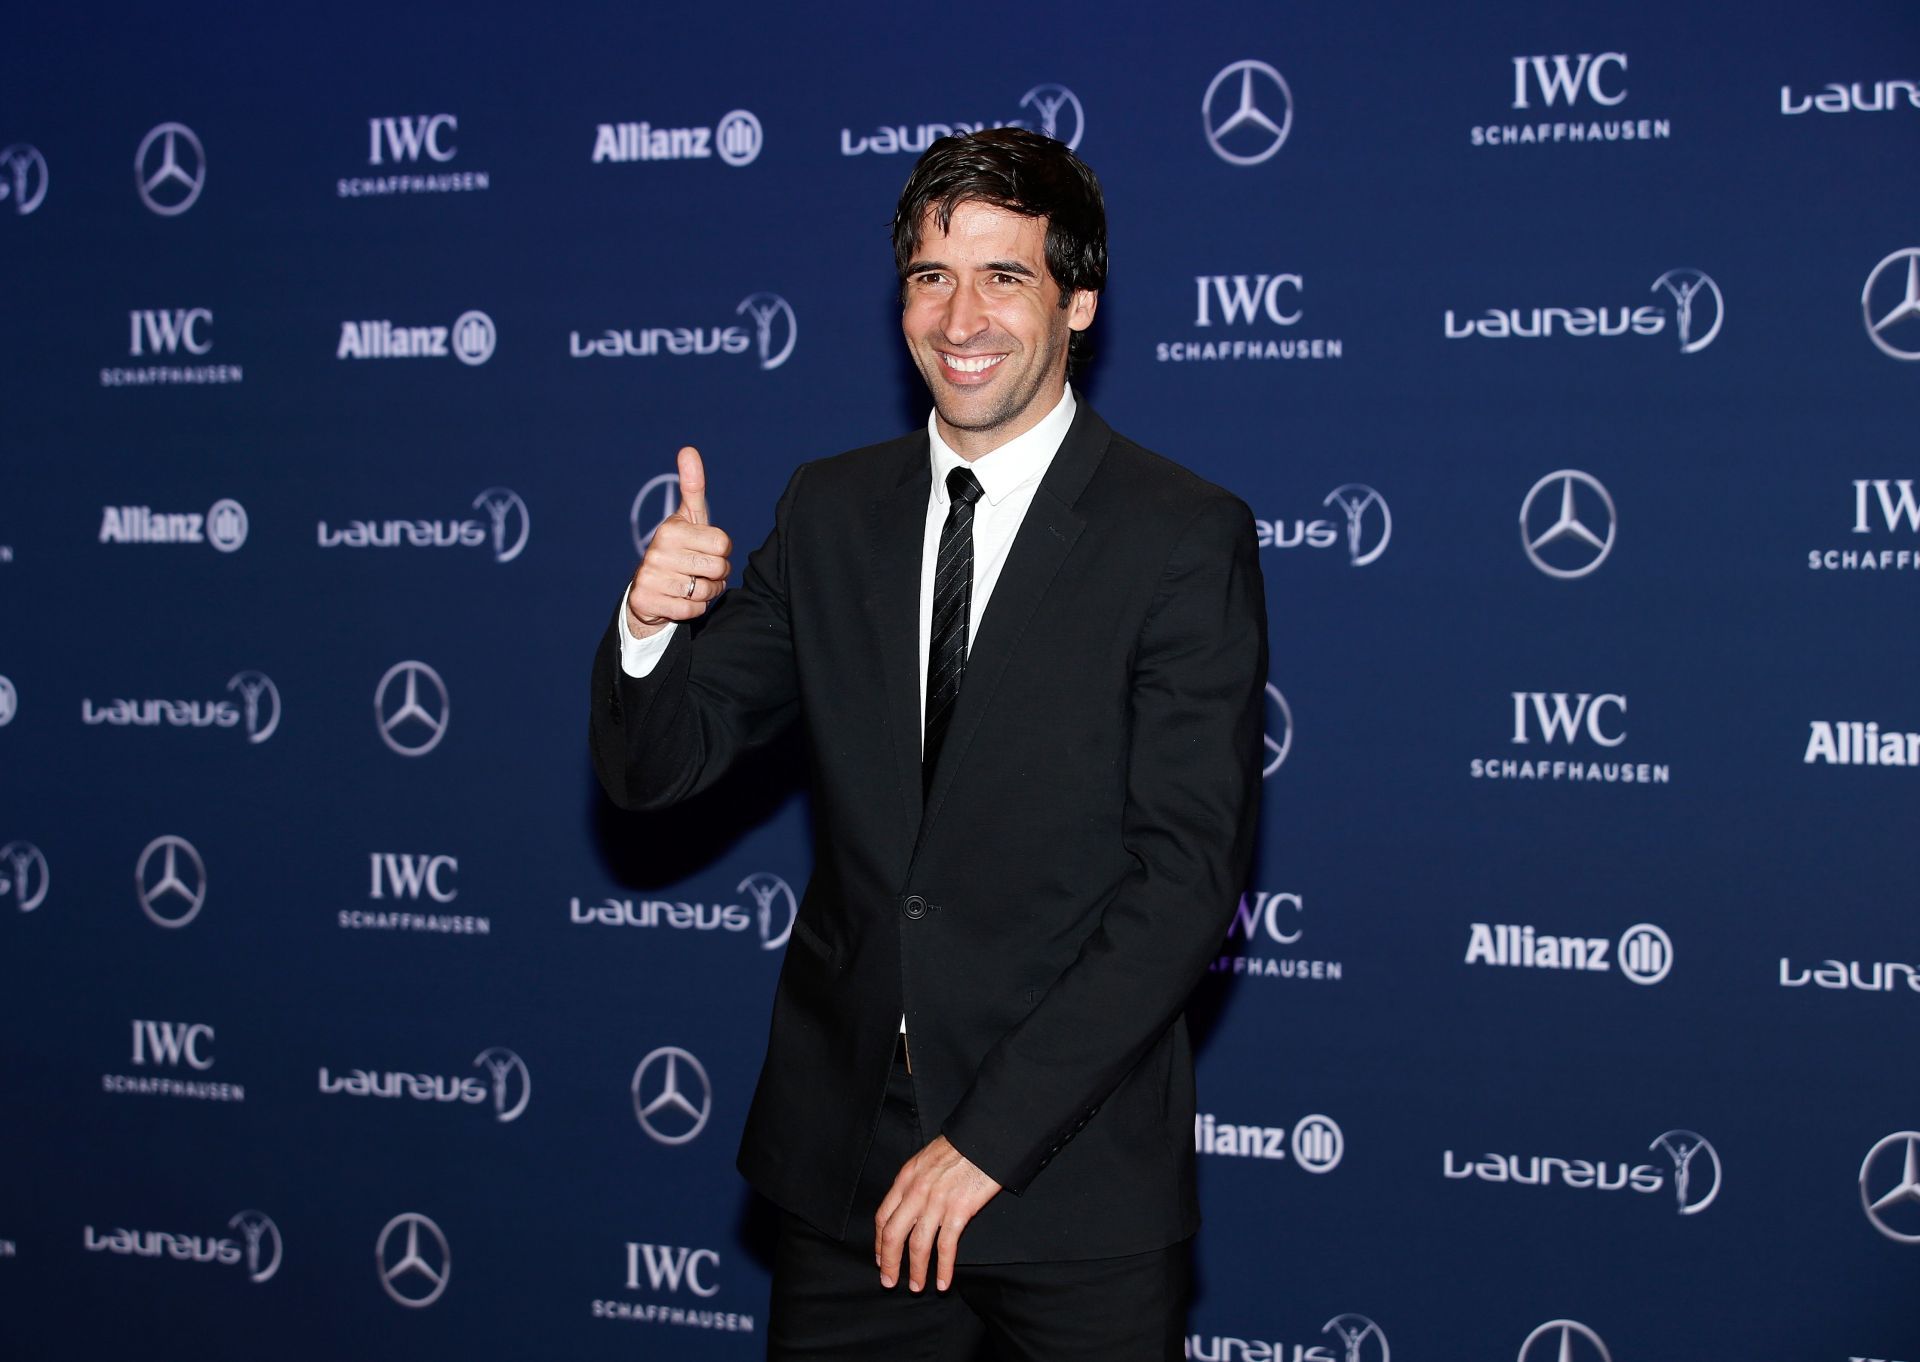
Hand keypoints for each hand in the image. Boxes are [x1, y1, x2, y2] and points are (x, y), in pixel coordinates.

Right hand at [626, 446, 733, 639]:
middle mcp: (657, 550)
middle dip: (717, 574)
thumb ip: (693, 486)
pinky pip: (693, 611)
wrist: (648, 589)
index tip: (705, 550)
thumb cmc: (679, 549)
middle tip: (699, 571)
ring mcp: (650, 576)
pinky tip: (680, 599)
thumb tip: (688, 449)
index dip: (721, 550)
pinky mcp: (647, 600)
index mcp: (671, 528)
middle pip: (719, 567)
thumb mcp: (688, 518)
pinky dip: (693, 609)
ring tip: (690, 584)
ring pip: (707, 591)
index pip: (723, 542)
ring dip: (706, 593)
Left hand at [873, 1135, 1001, 1292]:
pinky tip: (942, 1282)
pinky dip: (942, 1268)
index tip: (881, 1258)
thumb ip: (915, 1181)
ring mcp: (936, 1202)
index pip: (883, 1216)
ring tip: (917, 1287)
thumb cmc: (961, 1146)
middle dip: (889, 1262)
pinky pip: (946, 1247)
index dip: (879, 1242)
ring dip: (915, 1270)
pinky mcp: (959, 1210)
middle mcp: (916, 1191)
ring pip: (917, 1245)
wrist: (986, 1138)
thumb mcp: (927, 1158)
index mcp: (906, 1178)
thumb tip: (909, 1203)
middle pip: (893, 1234)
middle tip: (889, 1281)